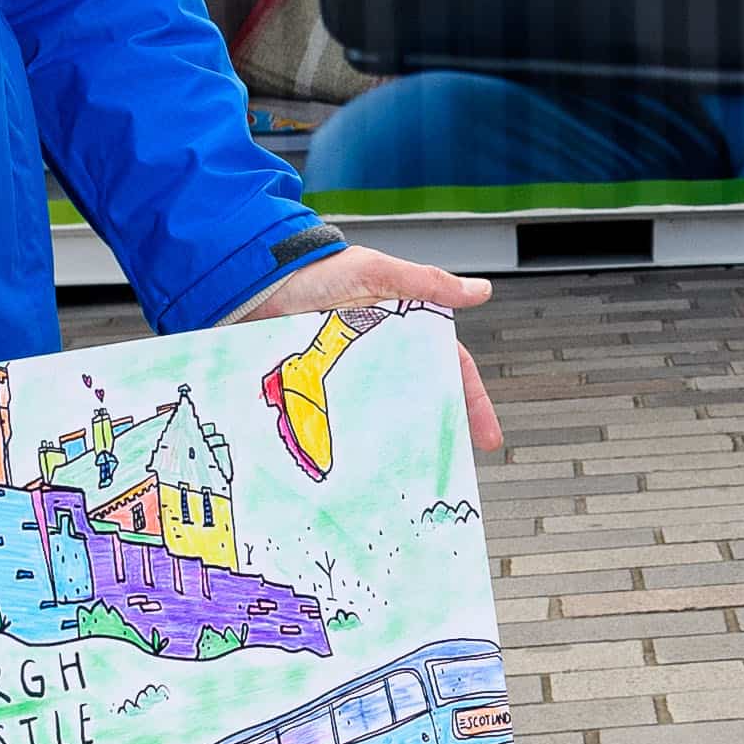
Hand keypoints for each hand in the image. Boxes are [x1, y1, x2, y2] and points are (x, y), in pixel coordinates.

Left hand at [233, 242, 504, 453]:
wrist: (257, 284)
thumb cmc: (319, 271)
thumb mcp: (375, 272)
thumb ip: (426, 282)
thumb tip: (481, 291)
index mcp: (404, 325)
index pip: (450, 365)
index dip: (471, 400)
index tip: (486, 436)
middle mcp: (382, 351)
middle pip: (422, 395)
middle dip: (441, 430)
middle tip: (452, 464)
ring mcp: (351, 371)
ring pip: (385, 411)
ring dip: (396, 441)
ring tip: (407, 472)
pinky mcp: (319, 386)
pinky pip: (342, 415)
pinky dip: (351, 438)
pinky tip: (357, 462)